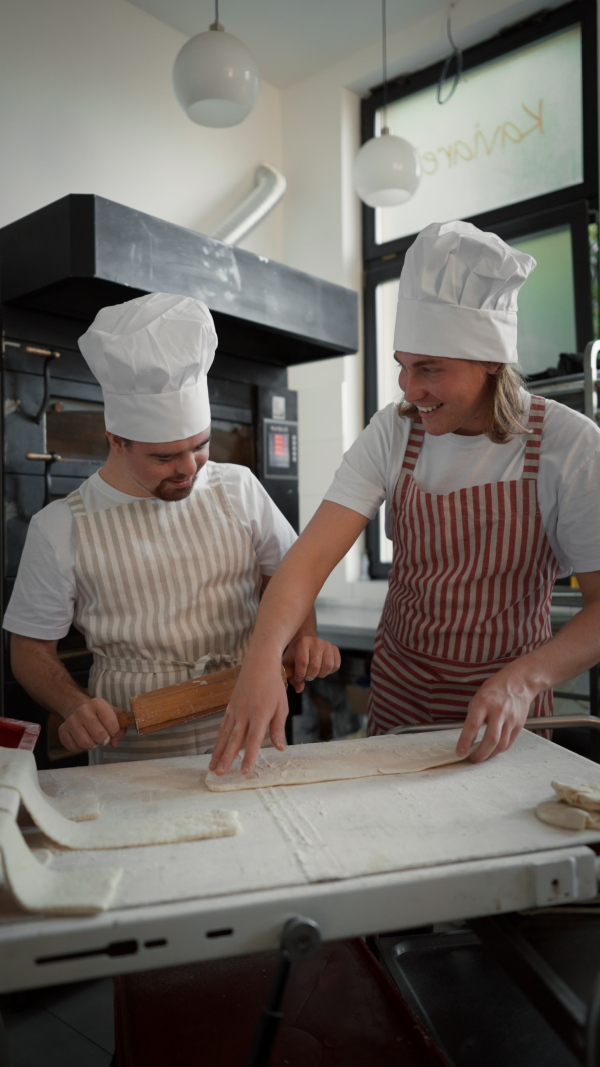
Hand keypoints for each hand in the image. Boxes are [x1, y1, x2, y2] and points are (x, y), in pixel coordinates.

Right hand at [58, 697, 126, 752]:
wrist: (79, 709)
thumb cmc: (100, 714)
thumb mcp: (115, 715)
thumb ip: (121, 727)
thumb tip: (114, 742)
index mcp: (98, 703)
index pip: (112, 724)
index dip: (115, 732)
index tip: (113, 731)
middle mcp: (83, 710)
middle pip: (99, 735)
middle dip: (104, 740)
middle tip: (103, 737)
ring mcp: (71, 720)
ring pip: (86, 743)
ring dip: (92, 745)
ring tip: (93, 738)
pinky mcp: (62, 730)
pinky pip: (73, 747)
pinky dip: (80, 748)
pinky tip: (82, 740)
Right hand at [209, 654, 288, 775]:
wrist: (259, 664)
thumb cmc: (273, 685)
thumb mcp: (282, 706)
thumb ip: (278, 728)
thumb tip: (280, 748)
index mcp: (260, 715)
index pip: (253, 740)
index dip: (248, 757)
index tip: (244, 771)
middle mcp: (244, 714)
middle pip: (234, 740)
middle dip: (226, 758)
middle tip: (219, 773)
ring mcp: (235, 710)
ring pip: (224, 735)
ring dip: (218, 752)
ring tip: (212, 767)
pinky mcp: (230, 707)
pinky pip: (222, 726)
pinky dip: (218, 740)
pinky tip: (215, 750)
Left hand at [282, 636, 340, 692]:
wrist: (305, 643)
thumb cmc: (295, 654)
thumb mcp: (288, 664)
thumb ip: (291, 676)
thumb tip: (299, 689)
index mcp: (302, 642)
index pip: (303, 663)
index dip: (300, 675)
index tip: (298, 677)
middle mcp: (316, 641)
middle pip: (315, 666)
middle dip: (310, 676)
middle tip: (306, 675)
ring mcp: (327, 645)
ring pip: (327, 666)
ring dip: (320, 674)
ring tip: (314, 672)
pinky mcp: (335, 649)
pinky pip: (336, 665)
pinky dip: (329, 671)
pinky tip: (322, 669)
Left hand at [456, 670, 535, 761]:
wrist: (519, 682)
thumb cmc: (495, 689)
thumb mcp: (478, 698)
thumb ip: (473, 717)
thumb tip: (468, 738)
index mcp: (484, 702)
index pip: (473, 725)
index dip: (465, 741)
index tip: (460, 752)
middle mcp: (499, 711)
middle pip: (491, 739)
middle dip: (480, 754)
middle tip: (472, 759)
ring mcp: (511, 719)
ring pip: (501, 745)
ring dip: (490, 754)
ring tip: (481, 756)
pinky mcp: (519, 725)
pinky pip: (508, 743)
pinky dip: (499, 750)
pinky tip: (492, 750)